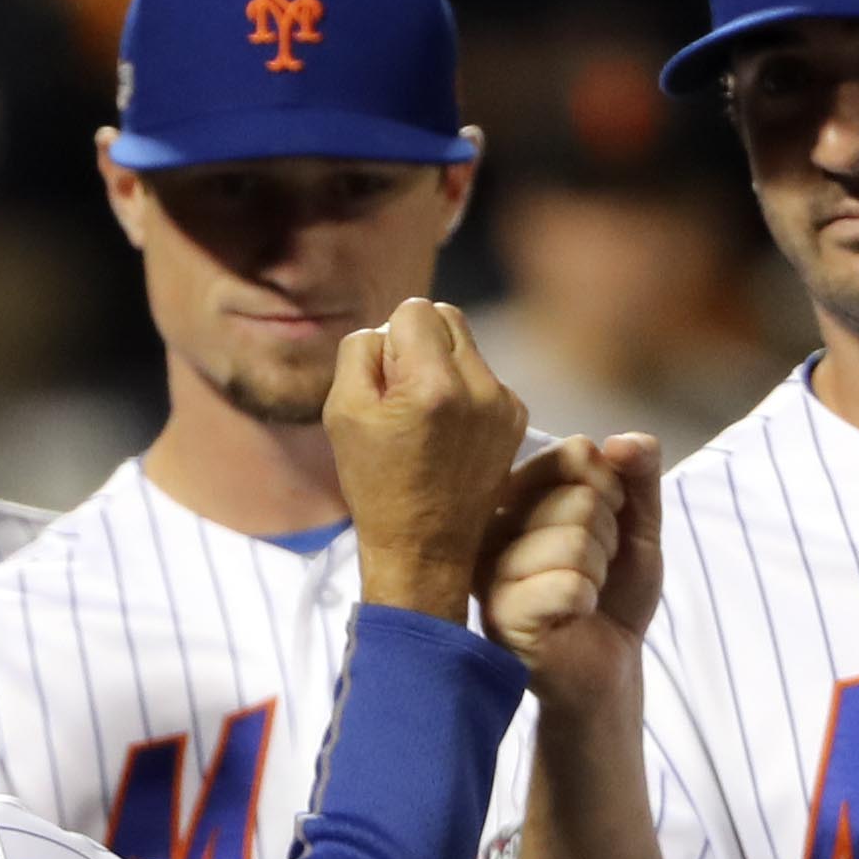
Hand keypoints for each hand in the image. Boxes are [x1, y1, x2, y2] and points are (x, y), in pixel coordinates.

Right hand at [325, 299, 527, 618]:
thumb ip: (362, 351)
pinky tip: (448, 433)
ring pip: (467, 344)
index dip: (390, 338)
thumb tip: (390, 330)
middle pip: (447, 316)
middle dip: (419, 341)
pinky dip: (463, 391)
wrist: (424, 549)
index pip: (415, 309)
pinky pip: (483, 377)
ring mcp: (504, 403)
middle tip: (402, 392)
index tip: (385, 381)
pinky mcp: (516, 418)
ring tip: (425, 416)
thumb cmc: (375, 484)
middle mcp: (479, 386)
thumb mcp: (341, 412)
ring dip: (442, 365)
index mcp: (433, 383)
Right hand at [481, 434, 661, 707]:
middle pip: (578, 498)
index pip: (572, 454)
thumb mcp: (638, 524)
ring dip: (598, 573)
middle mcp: (492, 526)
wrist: (609, 668)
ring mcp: (490, 570)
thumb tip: (622, 441)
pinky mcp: (500, 615)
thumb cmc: (612, 593)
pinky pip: (568, 585)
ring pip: (574, 540)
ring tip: (581, 595)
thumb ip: (639, 475)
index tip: (605, 524)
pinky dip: (587, 601)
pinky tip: (571, 617)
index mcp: (516, 495)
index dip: (611, 489)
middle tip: (592, 572)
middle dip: (608, 540)